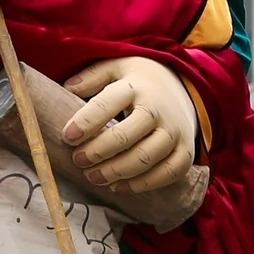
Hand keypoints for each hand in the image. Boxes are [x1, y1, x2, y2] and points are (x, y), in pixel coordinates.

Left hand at [58, 58, 195, 194]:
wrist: (183, 87)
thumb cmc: (139, 81)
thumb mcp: (116, 67)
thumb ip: (92, 77)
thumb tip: (67, 88)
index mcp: (136, 86)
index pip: (108, 103)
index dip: (87, 122)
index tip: (68, 137)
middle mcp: (158, 109)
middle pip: (126, 136)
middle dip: (98, 152)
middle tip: (78, 160)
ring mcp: (175, 131)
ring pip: (146, 158)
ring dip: (116, 172)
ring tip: (93, 177)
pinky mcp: (186, 151)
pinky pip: (167, 174)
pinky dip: (142, 184)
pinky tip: (119, 186)